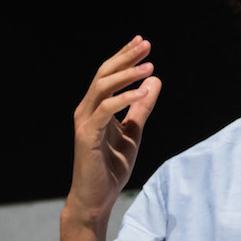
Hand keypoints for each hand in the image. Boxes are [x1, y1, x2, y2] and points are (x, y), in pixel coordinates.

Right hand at [67, 36, 161, 226]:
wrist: (97, 198)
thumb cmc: (111, 167)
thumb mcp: (133, 132)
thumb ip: (142, 108)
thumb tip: (156, 81)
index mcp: (95, 107)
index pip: (108, 74)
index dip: (124, 56)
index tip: (142, 42)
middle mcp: (86, 110)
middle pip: (104, 74)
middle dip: (125, 57)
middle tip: (146, 45)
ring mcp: (85, 122)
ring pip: (102, 87)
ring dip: (127, 75)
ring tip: (149, 67)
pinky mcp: (87, 136)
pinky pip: (106, 111)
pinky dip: (125, 99)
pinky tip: (144, 92)